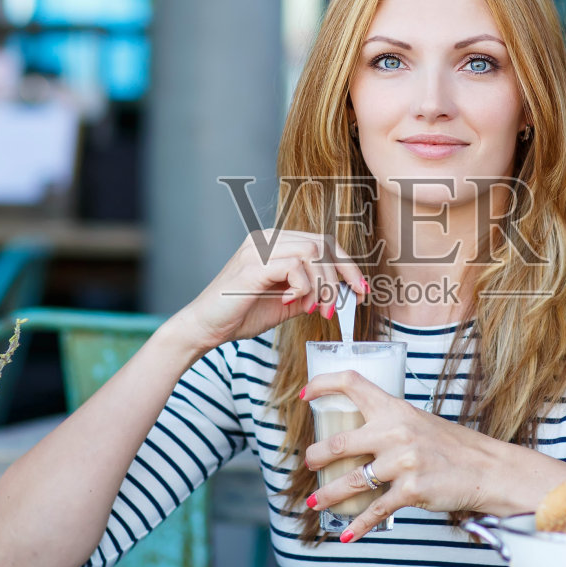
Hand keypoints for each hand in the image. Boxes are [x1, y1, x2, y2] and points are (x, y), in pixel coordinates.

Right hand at [176, 230, 366, 353]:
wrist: (204, 328)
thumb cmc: (240, 314)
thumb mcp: (285, 303)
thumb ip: (310, 293)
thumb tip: (339, 294)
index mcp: (274, 241)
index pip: (321, 242)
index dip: (347, 265)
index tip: (361, 290)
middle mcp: (266, 238)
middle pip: (321, 243)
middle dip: (343, 274)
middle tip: (348, 302)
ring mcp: (257, 249)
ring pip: (312, 253)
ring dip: (323, 285)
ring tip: (319, 310)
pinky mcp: (252, 266)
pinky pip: (294, 267)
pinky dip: (302, 288)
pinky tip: (290, 304)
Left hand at [301, 370, 565, 538]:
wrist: (487, 469)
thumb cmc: (453, 447)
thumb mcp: (419, 423)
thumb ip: (389, 425)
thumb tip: (354, 437)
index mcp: (395, 409)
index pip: (352, 383)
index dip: (323, 385)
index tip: (305, 395)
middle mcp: (396, 431)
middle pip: (340, 443)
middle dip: (316, 457)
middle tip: (309, 464)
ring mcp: (403, 462)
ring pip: (352, 481)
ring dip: (328, 495)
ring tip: (315, 502)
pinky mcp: (411, 490)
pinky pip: (375, 510)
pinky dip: (358, 525)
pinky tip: (346, 534)